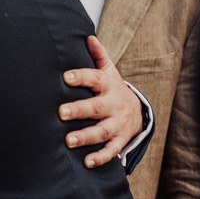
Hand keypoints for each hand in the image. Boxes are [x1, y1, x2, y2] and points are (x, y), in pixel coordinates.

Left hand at [58, 35, 142, 167]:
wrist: (138, 112)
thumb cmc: (113, 89)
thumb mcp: (109, 71)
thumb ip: (98, 55)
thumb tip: (88, 36)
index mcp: (109, 85)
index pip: (95, 78)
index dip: (81, 77)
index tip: (65, 77)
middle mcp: (114, 104)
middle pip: (97, 107)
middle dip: (79, 110)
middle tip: (61, 112)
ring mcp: (118, 124)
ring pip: (102, 131)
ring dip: (86, 136)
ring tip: (68, 140)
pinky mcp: (120, 140)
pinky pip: (111, 150)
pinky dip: (100, 157)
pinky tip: (86, 162)